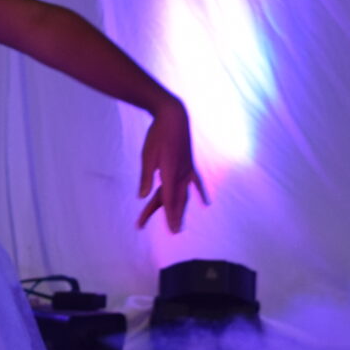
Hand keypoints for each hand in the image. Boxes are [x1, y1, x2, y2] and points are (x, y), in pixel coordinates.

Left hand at [137, 100, 208, 232]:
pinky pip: (196, 182)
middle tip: (174, 233)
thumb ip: (146, 177)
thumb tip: (143, 196)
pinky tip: (206, 203)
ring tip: (181, 224)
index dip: (170, 215)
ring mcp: (187, 169)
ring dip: (182, 209)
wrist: (173, 116)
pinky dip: (200, 193)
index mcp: (169, 171)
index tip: (172, 230)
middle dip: (176, 216)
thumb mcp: (147, 155)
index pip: (169, 198)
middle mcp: (181, 173)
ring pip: (185, 194)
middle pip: (177, 199)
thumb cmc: (156, 134)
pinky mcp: (190, 165)